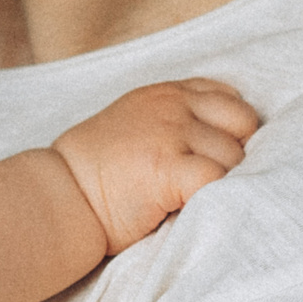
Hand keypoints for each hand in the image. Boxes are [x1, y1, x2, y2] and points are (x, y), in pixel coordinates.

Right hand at [50, 79, 259, 252]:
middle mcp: (173, 106)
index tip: (213, 156)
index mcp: (166, 93)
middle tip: (210, 180)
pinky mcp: (169, 167)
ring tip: (192, 198)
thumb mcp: (136, 124)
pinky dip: (214, 198)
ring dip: (224, 183)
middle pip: (243, 123)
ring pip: (235, 157)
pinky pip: (218, 180)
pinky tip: (189, 208)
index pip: (229, 98)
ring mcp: (171, 133)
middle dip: (236, 153)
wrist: (59, 196)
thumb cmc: (96, 172)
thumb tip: (224, 143)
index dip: (231, 130)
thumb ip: (175, 120)